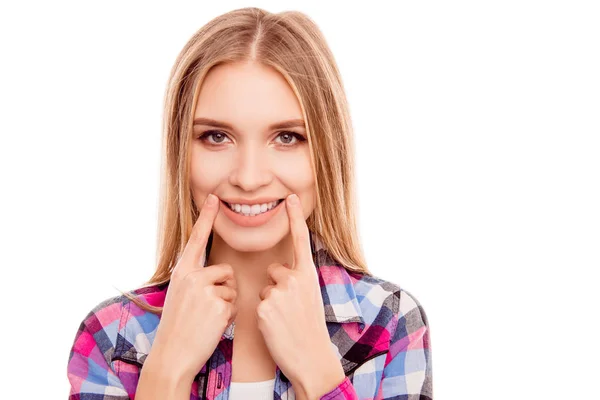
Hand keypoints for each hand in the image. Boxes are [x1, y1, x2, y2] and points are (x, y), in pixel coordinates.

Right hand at [149, 193, 237, 382]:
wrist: (172, 354)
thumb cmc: (178, 327)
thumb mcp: (179, 295)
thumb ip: (194, 279)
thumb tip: (216, 272)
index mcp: (182, 272)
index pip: (197, 239)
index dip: (206, 217)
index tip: (214, 197)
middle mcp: (192, 276)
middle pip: (226, 270)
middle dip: (224, 288)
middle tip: (206, 309)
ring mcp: (204, 290)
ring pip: (232, 289)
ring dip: (226, 304)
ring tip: (207, 318)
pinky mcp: (218, 305)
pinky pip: (234, 305)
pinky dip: (228, 317)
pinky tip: (212, 326)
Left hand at [257, 194, 343, 394]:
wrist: (311, 357)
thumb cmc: (310, 329)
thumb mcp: (311, 297)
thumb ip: (297, 281)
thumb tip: (279, 274)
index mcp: (308, 275)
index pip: (300, 240)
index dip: (295, 217)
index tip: (291, 197)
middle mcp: (295, 279)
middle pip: (274, 271)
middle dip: (277, 287)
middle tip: (290, 310)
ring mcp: (279, 292)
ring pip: (265, 289)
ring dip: (270, 303)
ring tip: (284, 320)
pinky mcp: (264, 307)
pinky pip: (258, 304)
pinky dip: (264, 316)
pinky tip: (275, 327)